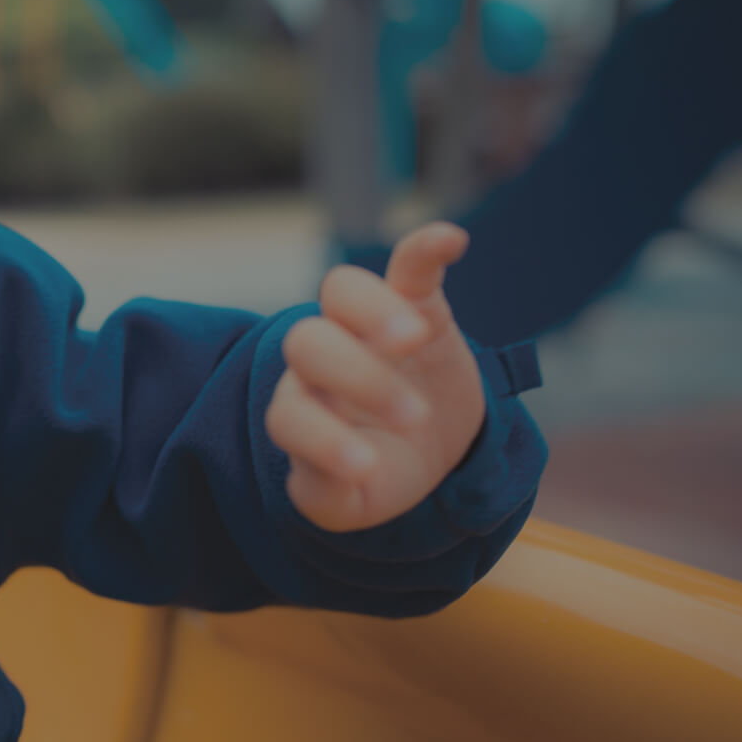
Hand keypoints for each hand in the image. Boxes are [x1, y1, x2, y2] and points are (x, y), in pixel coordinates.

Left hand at [265, 223, 484, 531]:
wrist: (420, 447)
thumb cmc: (377, 474)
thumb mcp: (351, 500)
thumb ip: (331, 495)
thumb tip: (344, 479)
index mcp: (301, 413)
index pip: (288, 412)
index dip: (321, 438)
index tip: (366, 468)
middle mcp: (320, 363)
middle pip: (308, 343)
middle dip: (360, 378)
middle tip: (415, 419)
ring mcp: (363, 327)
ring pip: (342, 290)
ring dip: (376, 312)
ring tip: (414, 340)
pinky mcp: (413, 303)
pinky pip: (408, 263)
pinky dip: (425, 246)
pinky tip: (452, 241)